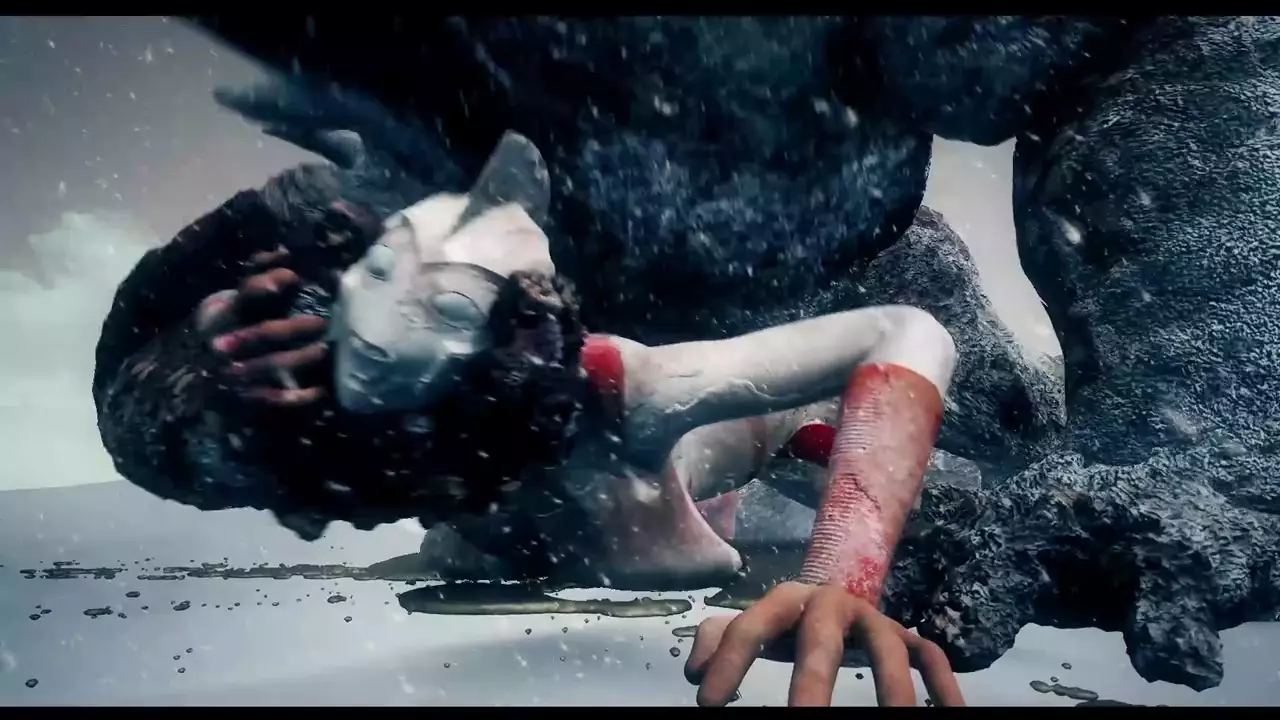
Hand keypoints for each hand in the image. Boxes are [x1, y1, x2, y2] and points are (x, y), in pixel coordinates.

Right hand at [196, 248, 329, 407]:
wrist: (186, 372)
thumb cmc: (222, 325)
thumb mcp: (229, 299)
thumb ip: (256, 278)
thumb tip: (287, 252)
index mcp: (222, 314)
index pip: (243, 297)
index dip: (264, 286)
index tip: (292, 275)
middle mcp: (227, 342)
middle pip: (263, 333)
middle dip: (293, 328)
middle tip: (322, 321)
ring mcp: (235, 370)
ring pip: (271, 364)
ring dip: (300, 358)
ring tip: (325, 348)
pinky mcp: (245, 394)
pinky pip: (273, 397)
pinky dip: (297, 396)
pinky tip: (320, 390)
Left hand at [684, 581, 964, 706]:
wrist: (843, 587)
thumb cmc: (789, 621)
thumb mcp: (755, 624)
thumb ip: (719, 640)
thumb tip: (693, 671)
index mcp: (787, 600)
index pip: (751, 626)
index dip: (728, 660)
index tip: (707, 702)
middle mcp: (832, 605)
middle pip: (821, 642)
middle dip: (811, 684)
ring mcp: (873, 620)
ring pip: (888, 652)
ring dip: (893, 692)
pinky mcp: (906, 636)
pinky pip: (931, 658)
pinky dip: (944, 686)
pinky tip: (950, 713)